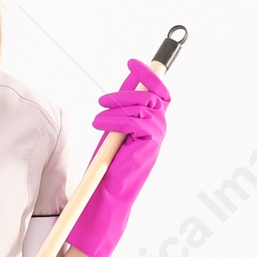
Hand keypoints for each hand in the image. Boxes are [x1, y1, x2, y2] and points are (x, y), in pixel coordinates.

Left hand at [67, 58, 169, 256]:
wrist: (107, 195)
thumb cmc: (109, 164)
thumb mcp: (114, 127)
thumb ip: (123, 105)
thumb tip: (129, 79)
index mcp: (152, 121)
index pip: (159, 90)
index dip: (149, 73)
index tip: (132, 61)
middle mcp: (159, 127)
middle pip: (155, 93)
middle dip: (132, 87)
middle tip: (102, 99)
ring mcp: (157, 136)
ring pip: (143, 106)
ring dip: (116, 108)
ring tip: (96, 120)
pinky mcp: (150, 145)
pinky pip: (137, 121)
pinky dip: (116, 120)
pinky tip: (101, 126)